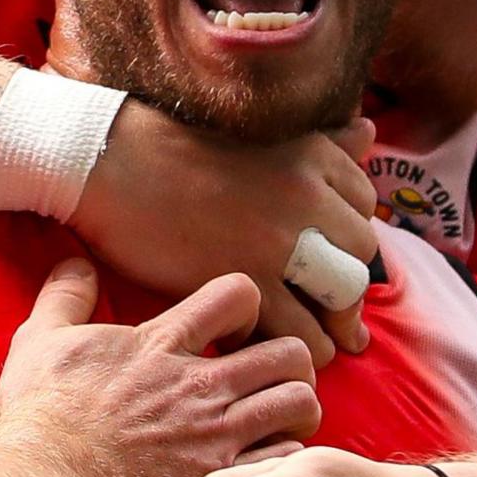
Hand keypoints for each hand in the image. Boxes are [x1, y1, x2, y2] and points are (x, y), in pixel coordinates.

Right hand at [0, 264, 320, 476]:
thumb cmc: (40, 413)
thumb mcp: (40, 339)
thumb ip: (65, 296)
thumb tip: (76, 263)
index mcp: (161, 343)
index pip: (237, 295)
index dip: (245, 308)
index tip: (229, 333)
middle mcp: (200, 385)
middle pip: (289, 351)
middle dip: (287, 362)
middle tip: (263, 380)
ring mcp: (215, 435)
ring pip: (300, 403)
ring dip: (294, 410)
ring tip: (272, 421)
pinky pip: (285, 461)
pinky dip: (281, 459)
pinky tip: (259, 464)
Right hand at [73, 108, 379, 367]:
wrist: (107, 160)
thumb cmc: (170, 144)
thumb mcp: (261, 132)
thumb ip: (321, 138)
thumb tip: (369, 129)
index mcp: (311, 157)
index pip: (363, 210)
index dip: (345, 243)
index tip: (325, 260)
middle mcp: (308, 196)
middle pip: (358, 258)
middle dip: (346, 291)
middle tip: (329, 314)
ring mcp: (281, 241)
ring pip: (338, 299)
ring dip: (331, 327)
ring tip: (311, 343)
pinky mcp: (249, 280)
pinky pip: (298, 329)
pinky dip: (294, 346)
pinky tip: (272, 346)